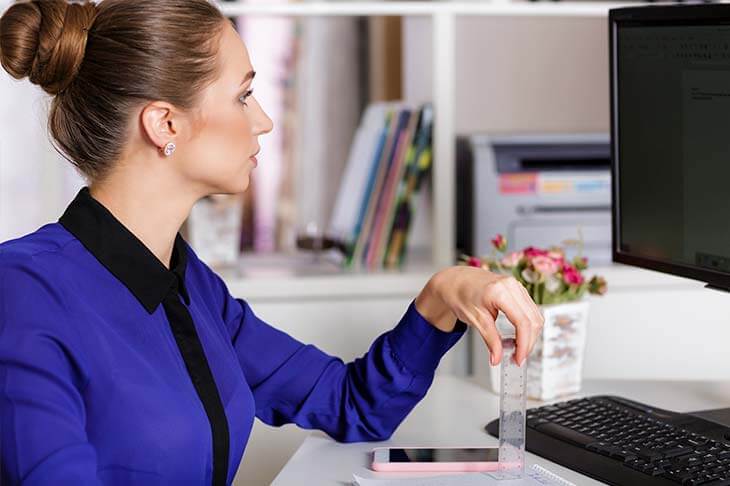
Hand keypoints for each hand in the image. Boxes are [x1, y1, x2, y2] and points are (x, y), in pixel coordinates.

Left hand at [414, 266, 543, 365]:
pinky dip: (527, 326)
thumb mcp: (474, 320)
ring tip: (517, 349)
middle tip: (517, 358)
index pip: (522, 322)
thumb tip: (497, 359)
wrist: (455, 281)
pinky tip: (518, 336)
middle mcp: (512, 286)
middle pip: (533, 320)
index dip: (524, 344)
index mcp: (500, 292)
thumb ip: (490, 340)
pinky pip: (530, 311)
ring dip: (529, 335)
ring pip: (535, 316)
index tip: (518, 359)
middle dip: (528, 342)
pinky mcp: (518, 290)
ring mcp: (517, 286)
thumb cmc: (461, 295)